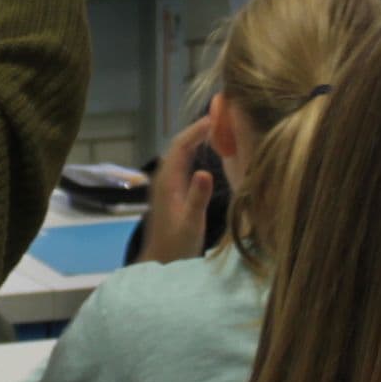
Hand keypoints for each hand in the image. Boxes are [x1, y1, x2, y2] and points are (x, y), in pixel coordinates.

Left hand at [134, 114, 217, 264]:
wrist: (159, 263)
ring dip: (196, 139)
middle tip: (221, 118)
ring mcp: (166, 185)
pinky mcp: (170, 192)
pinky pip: (182, 163)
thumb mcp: (191, 223)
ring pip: (180, 154)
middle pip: (179, 146)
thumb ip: (197, 198)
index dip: (197, 130)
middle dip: (197, 130)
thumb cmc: (176, 247)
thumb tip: (205, 171)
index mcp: (167, 182)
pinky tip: (207, 153)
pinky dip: (194, 152)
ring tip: (218, 129)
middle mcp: (164, 179)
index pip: (181, 146)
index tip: (216, 117)